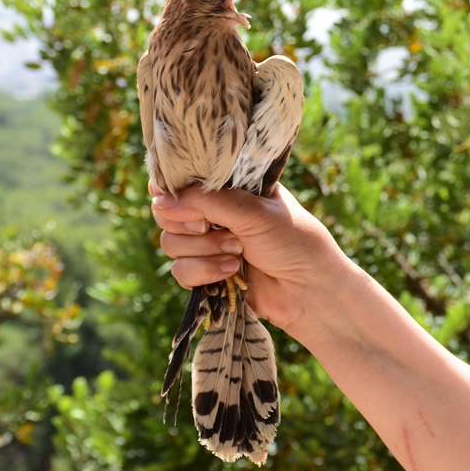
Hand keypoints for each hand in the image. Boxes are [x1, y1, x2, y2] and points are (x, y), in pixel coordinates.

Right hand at [151, 183, 346, 334]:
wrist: (310, 290)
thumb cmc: (294, 241)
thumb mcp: (253, 212)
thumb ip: (207, 201)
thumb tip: (159, 198)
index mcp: (232, 187)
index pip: (185, 180)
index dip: (174, 190)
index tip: (181, 200)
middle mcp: (217, 212)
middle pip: (169, 212)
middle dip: (191, 223)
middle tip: (214, 227)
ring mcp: (210, 243)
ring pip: (171, 243)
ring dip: (203, 250)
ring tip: (238, 251)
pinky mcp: (208, 273)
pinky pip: (180, 271)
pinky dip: (204, 272)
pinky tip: (232, 271)